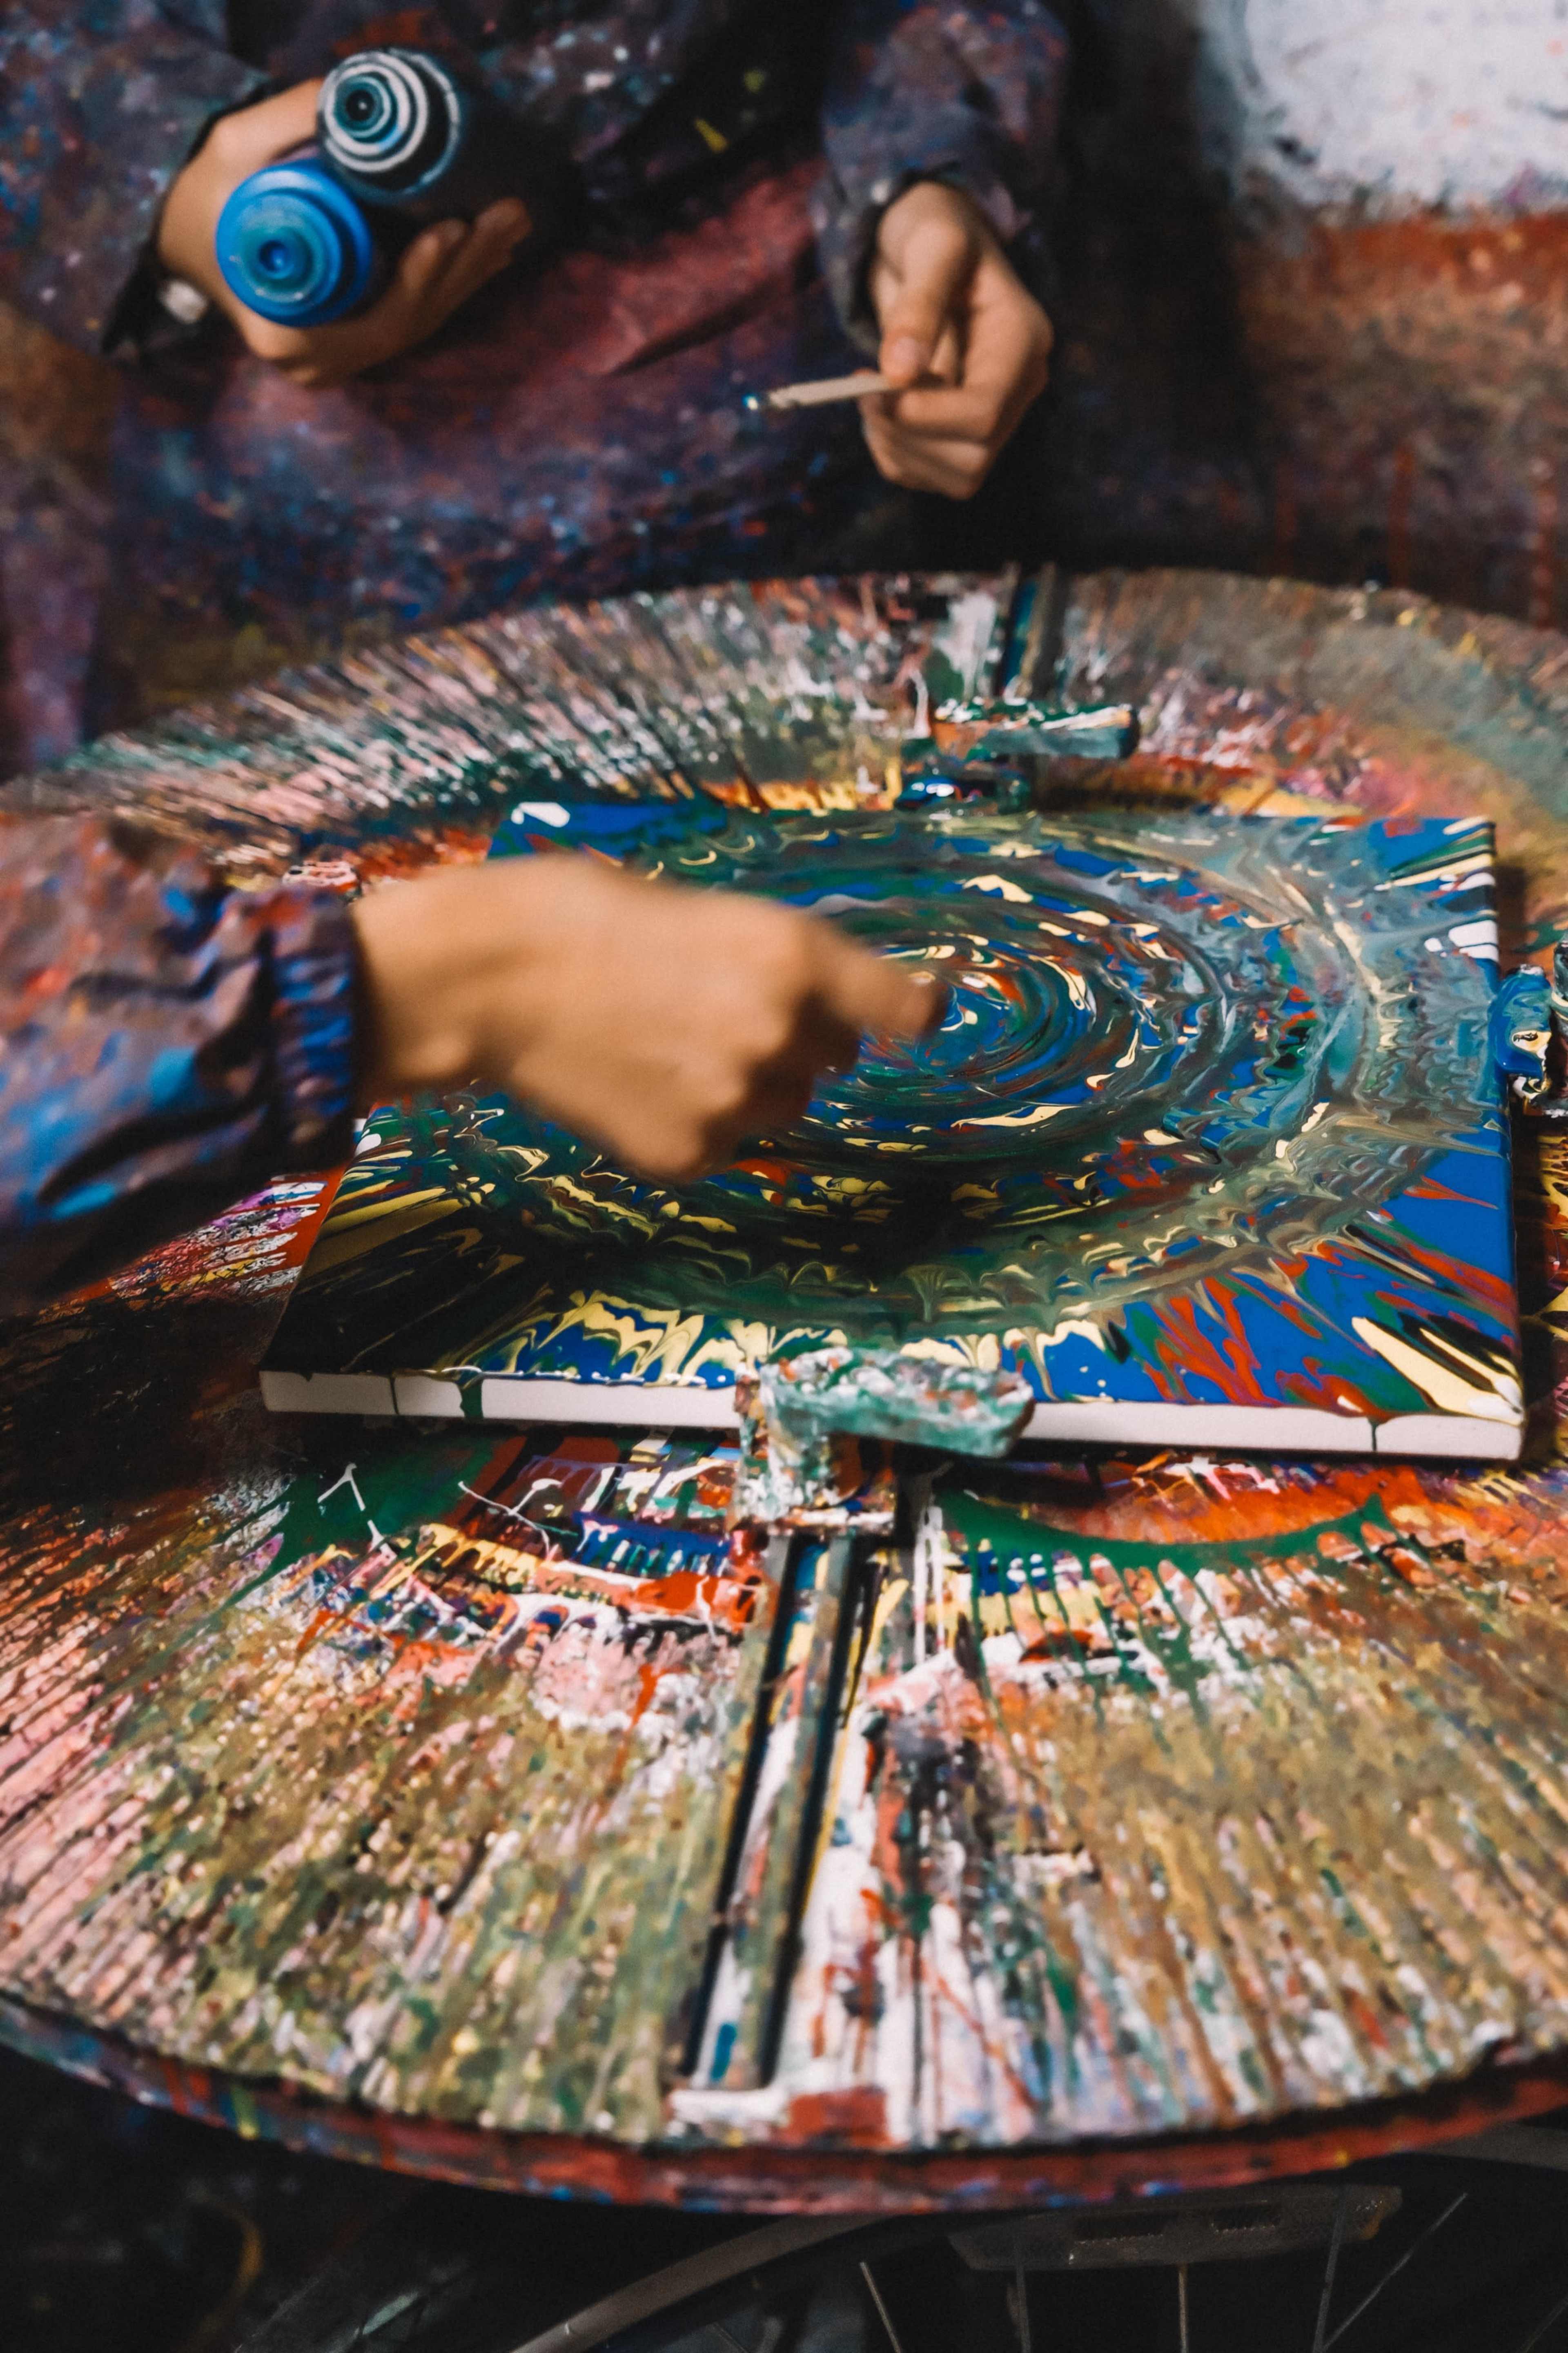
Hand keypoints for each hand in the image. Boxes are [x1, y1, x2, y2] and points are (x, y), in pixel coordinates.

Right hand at [155, 82, 529, 388]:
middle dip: (468, 266)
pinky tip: (489, 248)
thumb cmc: (204, 200)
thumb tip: (351, 96)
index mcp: (290, 335)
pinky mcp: (355, 338)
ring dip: (473, 272)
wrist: (186, 239)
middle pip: (414, 321)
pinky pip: (414, 315)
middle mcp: (321, 361)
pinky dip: (453, 280)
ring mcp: (341, 356)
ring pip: (421, 321)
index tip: (451, 233)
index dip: (422, 281)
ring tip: (512, 222)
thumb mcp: (232, 151)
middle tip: (510, 213)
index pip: (378, 321)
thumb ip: (287, 122)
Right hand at [353, 856, 944, 1180]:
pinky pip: (723, 1143)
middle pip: (834, 1059)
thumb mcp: (712, 912)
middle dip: (795, 1039)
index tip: (914, 1015)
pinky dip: (692, 1121)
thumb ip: (783, 964)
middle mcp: (781, 1033)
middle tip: (714, 1006)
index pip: (904, 1008)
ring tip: (665, 1044)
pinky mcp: (689, 1155)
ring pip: (782, 1106)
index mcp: (795, 956)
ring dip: (747, 1084)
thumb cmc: (592, 919)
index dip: (911, 1011)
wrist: (492, 979)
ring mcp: (735, 1102)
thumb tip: (837, 1014)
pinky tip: (635, 1081)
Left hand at [862, 180, 1052, 498]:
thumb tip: (900, 372)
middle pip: (972, 458)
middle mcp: (1019, 388)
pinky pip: (931, 475)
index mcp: (1023, 341)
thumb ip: (919, 303)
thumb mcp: (930, 245)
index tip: (874, 387)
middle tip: (866, 390)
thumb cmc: (936, 232)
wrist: (933, 246)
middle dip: (908, 435)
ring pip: (956, 477)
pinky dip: (894, 455)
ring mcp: (997, 417)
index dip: (924, 415)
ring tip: (869, 397)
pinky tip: (879, 413)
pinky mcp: (967, 433)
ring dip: (898, 449)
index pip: (984, 413)